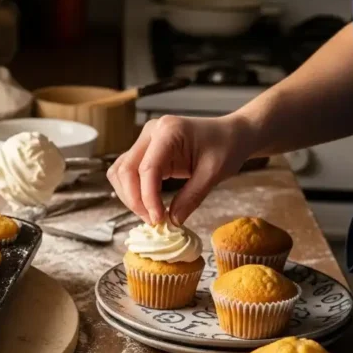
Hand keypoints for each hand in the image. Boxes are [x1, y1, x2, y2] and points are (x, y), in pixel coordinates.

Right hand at [106, 114, 254, 224]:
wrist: (231, 134)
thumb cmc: (227, 147)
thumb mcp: (214, 173)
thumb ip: (192, 196)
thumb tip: (172, 221)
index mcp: (168, 131)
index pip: (147, 168)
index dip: (148, 197)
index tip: (159, 220)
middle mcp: (150, 133)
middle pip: (125, 170)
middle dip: (135, 200)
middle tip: (154, 221)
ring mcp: (145, 141)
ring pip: (120, 172)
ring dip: (130, 197)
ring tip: (151, 215)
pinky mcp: (144, 152)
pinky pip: (127, 174)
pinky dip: (132, 192)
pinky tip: (149, 206)